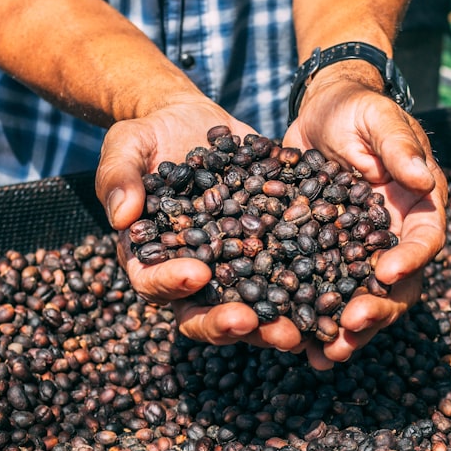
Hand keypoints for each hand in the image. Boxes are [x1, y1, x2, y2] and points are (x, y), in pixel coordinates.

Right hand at [95, 97, 302, 351]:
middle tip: (254, 323)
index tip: (196, 274)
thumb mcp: (125, 147)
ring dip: (273, 321)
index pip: (155, 283)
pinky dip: (307, 289)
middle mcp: (190, 274)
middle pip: (205, 312)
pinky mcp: (266, 251)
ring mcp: (231, 267)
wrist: (188, 122)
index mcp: (150, 259)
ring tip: (298, 329)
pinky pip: (286, 276)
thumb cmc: (146, 137)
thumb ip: (118, 178)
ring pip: (251, 306)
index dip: (172, 283)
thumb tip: (122, 217)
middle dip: (229, 322)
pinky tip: (331, 291)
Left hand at [283, 67, 447, 368]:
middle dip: (377, 311)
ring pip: (362, 301)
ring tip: (325, 354)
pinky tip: (297, 344)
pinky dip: (312, 320)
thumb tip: (421, 177)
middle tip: (350, 326)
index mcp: (418, 207)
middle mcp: (393, 239)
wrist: (321, 112)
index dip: (409, 261)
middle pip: (397, 287)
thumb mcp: (378, 117)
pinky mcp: (325, 259)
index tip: (384, 274)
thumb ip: (398, 144)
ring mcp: (359, 254)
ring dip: (347, 330)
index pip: (424, 240)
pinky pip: (323, 294)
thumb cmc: (358, 110)